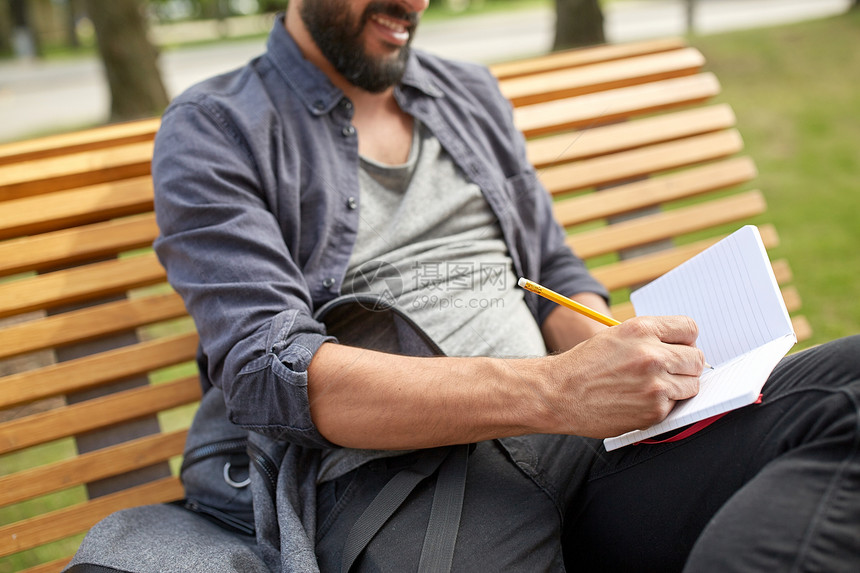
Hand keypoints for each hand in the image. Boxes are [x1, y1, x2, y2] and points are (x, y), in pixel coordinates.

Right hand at [541, 315, 704, 437]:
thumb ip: (649, 337)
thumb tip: (681, 346)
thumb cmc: (584, 365)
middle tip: (668, 372)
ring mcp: (655, 384)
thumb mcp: (615, 336)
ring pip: (692, 384)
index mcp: (642, 329)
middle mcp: (651, 354)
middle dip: (685, 365)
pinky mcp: (654, 410)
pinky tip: (640, 401)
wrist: (558, 393)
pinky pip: (676, 405)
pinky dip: (663, 406)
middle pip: (696, 358)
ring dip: (678, 387)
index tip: (679, 348)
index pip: (690, 329)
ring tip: (653, 388)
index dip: (685, 340)